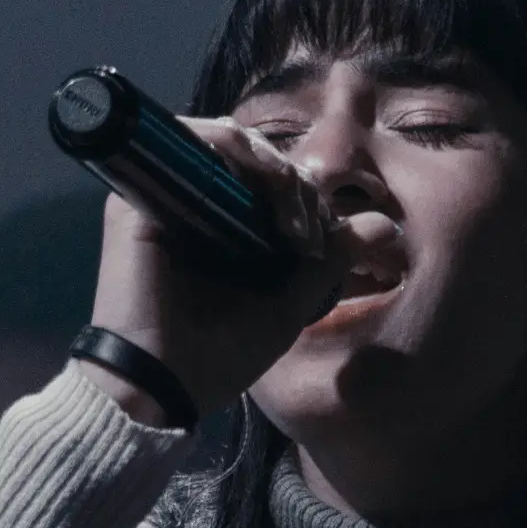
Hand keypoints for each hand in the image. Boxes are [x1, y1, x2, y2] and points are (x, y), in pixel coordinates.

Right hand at [81, 117, 392, 423]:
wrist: (163, 386)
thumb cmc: (219, 357)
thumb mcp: (288, 304)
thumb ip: (330, 260)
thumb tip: (386, 226)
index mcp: (222, 227)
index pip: (272, 183)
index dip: (306, 200)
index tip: (321, 245)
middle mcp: (191, 204)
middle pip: (256, 159)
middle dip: (297, 188)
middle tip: (308, 237)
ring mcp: (164, 194)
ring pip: (232, 144)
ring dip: (275, 168)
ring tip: (292, 222)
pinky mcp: (140, 193)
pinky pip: (194, 140)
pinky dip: (237, 149)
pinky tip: (266, 182)